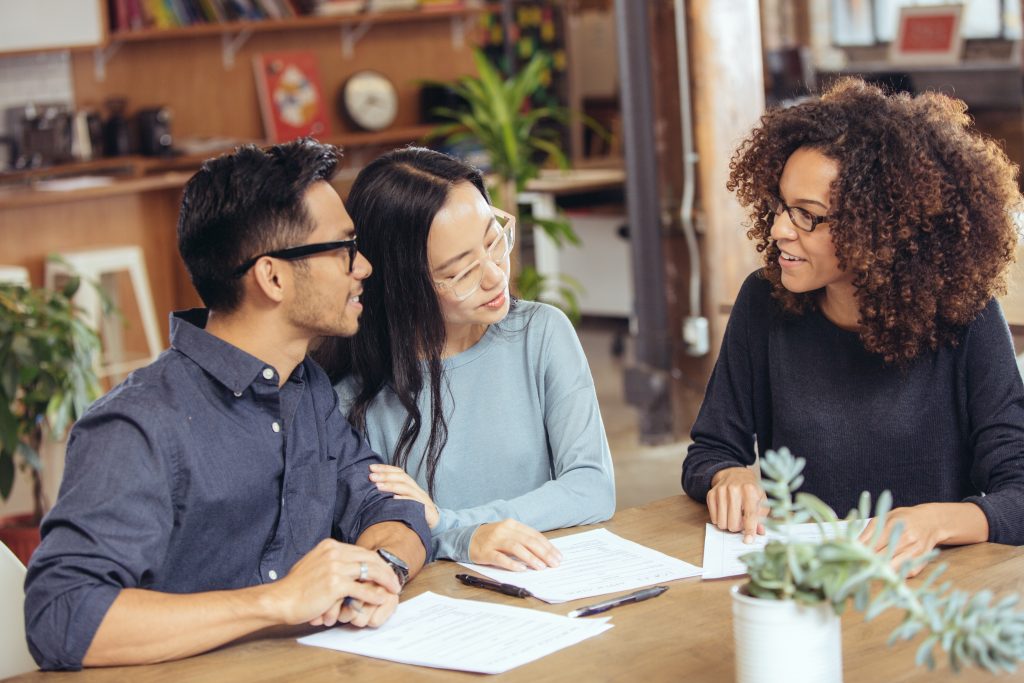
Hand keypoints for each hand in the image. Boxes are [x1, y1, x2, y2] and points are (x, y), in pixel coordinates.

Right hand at [266, 539, 399, 626]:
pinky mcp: (335, 584)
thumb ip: (334, 562)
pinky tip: (381, 598)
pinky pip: (362, 589)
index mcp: (330, 546)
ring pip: (370, 571)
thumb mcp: (315, 564)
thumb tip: (351, 566)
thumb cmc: (296, 587)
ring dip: (385, 581)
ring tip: (393, 589)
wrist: (281, 599)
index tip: (385, 572)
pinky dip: (374, 594)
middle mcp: (334, 552)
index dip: (377, 562)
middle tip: (395, 581)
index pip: (361, 551)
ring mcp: (335, 567)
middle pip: (370, 558)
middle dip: (386, 570)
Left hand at [369, 464, 438, 527]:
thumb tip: (373, 487)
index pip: (399, 472)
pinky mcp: (426, 510)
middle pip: (402, 478)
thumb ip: (392, 494)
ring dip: (391, 486)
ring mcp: (422, 499)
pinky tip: (394, 499)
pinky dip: (405, 499)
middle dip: (385, 476)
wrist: (435, 523)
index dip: (385, 468)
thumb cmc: (414, 512)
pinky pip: (415, 503)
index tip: (371, 467)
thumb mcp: (404, 501)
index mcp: (411, 486)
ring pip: (407, 488)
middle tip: (371, 476)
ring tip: (378, 486)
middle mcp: (417, 490)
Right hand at [469, 519, 562, 570]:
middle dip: (544, 553)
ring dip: (531, 558)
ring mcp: (494, 540)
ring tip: (541, 567)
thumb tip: (544, 553)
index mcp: (512, 524)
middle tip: (554, 563)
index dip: (548, 546)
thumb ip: (523, 539)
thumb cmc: (492, 538)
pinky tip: (521, 569)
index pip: (534, 535)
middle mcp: (504, 530)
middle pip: (528, 541)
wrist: (467, 537)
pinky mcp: (485, 551)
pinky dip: (512, 564)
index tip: (558, 556)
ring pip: (516, 548)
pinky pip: (500, 558)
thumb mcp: (508, 533)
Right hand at [707, 467, 766, 542]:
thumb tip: (760, 532)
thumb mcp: (761, 499)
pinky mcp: (711, 494)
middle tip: (741, 522)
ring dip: (728, 524)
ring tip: (733, 517)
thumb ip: (762, 516)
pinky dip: (720, 520)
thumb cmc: (751, 489)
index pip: (750, 514)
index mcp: (749, 489)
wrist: (735, 474)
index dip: (750, 529)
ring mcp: (720, 491)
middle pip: (733, 522)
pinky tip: (725, 512)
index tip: (748, 540)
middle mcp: (733, 489)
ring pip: (722, 523)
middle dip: (737, 528)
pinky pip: (713, 518)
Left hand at [858, 504, 947, 577]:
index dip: (860, 554)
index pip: (872, 545)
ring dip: (880, 571)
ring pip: (892, 568)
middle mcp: (905, 538)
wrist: (931, 521)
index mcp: (893, 525)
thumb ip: (870, 531)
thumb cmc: (903, 518)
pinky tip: (886, 572)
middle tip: (856, 567)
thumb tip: (852, 544)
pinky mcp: (921, 561)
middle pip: (881, 558)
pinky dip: (895, 574)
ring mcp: (915, 551)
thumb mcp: (885, 517)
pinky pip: (905, 572)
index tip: (850, 558)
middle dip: (867, 563)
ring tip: (869, 571)